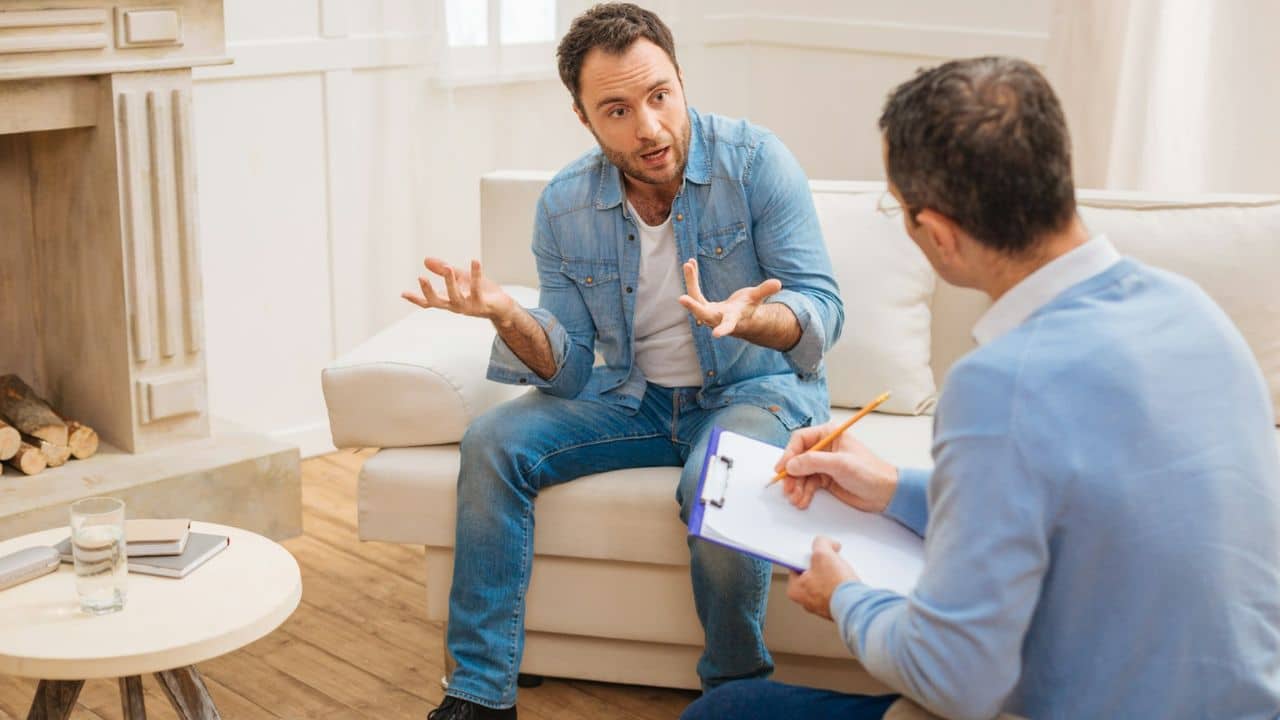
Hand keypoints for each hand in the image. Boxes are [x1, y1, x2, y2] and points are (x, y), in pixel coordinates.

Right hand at [402, 258, 514, 321]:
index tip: (402, 293)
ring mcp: (468, 307)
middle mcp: (456, 306)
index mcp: (448, 301)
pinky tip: (474, 261)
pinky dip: (476, 274)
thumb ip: (443, 270)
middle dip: (429, 291)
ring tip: (448, 267)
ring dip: (450, 282)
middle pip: (438, 302)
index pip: (429, 302)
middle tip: (421, 278)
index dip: (416, 298)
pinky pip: (477, 288)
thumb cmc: (480, 292)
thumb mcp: (460, 278)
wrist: (502, 306)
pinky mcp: (482, 303)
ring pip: (456, 296)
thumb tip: (425, 260)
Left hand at [678, 258, 781, 337]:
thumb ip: (765, 291)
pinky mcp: (701, 305)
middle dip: (693, 307)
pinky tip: (690, 263)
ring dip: (691, 281)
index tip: (716, 335)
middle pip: (703, 314)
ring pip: (695, 298)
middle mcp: (716, 318)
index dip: (723, 330)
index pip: (727, 326)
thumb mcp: (757, 299)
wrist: (738, 318)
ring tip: (689, 264)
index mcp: (732, 319)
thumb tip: (778, 283)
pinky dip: (692, 278)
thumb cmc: (749, 309)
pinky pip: (694, 291)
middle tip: (681, 298)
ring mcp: (706, 313)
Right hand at [775, 420, 897, 512]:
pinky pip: (807, 484)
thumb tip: (790, 465)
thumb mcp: (841, 464)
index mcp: (829, 434)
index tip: (782, 469)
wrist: (886, 493)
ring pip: (800, 473)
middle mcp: (824, 447)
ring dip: (796, 487)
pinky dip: (803, 493)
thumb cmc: (870, 472)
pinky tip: (803, 501)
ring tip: (796, 499)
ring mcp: (824, 464)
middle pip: (797, 458)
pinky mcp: (825, 479)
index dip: (789, 454)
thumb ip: (814, 462)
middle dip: (791, 475)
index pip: (800, 439)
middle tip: (787, 489)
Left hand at [787, 537, 859, 620]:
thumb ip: (820, 543)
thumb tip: (824, 542)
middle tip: (831, 562)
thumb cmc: (835, 586)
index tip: (816, 553)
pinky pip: (836, 590)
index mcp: (795, 590)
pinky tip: (846, 581)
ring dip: (834, 574)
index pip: (796, 565)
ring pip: (825, 581)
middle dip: (823, 565)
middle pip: (812, 573)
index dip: (808, 555)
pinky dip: (841, 584)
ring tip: (840, 572)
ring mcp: (821, 606)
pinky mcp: (835, 607)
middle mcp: (806, 601)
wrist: (855, 604)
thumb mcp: (822, 554)